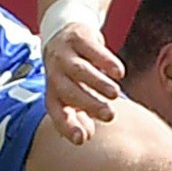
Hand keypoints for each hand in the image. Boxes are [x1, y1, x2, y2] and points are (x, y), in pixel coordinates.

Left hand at [42, 23, 124, 144]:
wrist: (64, 31)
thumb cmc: (71, 72)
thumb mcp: (73, 93)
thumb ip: (80, 116)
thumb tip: (86, 136)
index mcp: (53, 91)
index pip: (56, 111)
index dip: (66, 126)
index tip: (83, 139)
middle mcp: (55, 73)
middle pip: (68, 91)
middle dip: (89, 104)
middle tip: (110, 116)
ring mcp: (65, 54)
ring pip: (79, 70)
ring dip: (97, 83)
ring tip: (115, 94)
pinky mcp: (78, 37)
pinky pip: (91, 49)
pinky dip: (105, 61)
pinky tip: (118, 73)